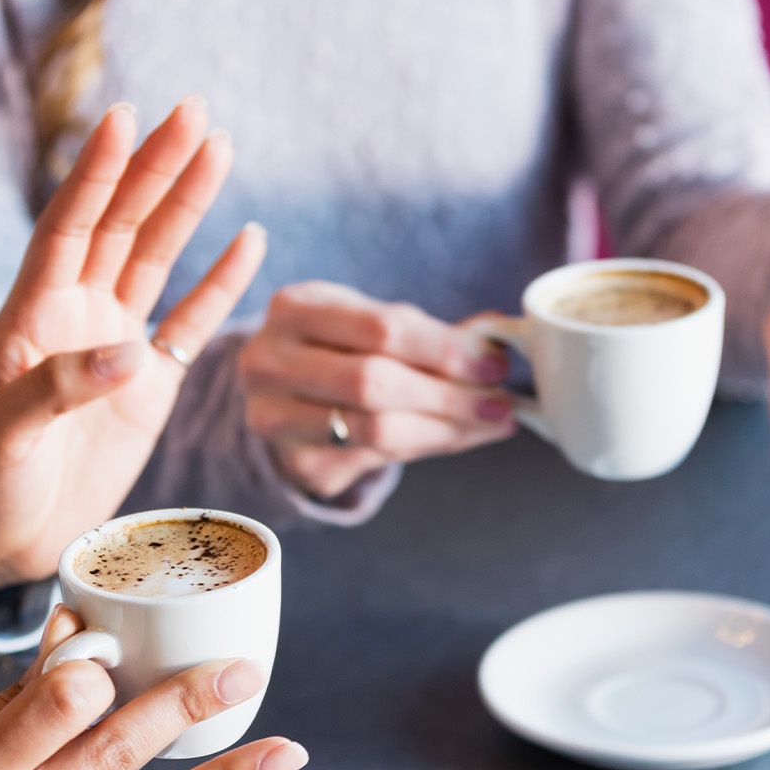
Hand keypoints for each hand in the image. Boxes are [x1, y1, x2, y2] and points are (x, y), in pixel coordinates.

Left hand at [0, 98, 267, 600]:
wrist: (1, 540)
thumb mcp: (1, 439)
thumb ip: (55, 390)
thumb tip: (127, 354)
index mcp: (32, 316)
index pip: (68, 226)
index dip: (96, 172)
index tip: (123, 116)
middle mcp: (75, 315)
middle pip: (121, 224)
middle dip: (155, 165)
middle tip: (193, 108)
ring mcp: (115, 345)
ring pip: (157, 258)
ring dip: (187, 203)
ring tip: (220, 146)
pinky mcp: (148, 386)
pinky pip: (191, 322)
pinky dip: (221, 283)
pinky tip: (249, 238)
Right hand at [238, 282, 517, 498]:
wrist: (284, 392)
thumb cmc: (340, 347)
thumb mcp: (371, 322)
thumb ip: (428, 331)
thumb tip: (496, 339)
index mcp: (294, 307)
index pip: (382, 328)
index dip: (445, 349)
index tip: (494, 363)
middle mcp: (269, 361)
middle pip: (374, 383)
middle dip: (449, 396)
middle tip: (500, 403)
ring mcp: (273, 417)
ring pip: (374, 430)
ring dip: (445, 429)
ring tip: (489, 422)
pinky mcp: (292, 462)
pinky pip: (371, 461)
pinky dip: (422, 448)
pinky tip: (451, 435)